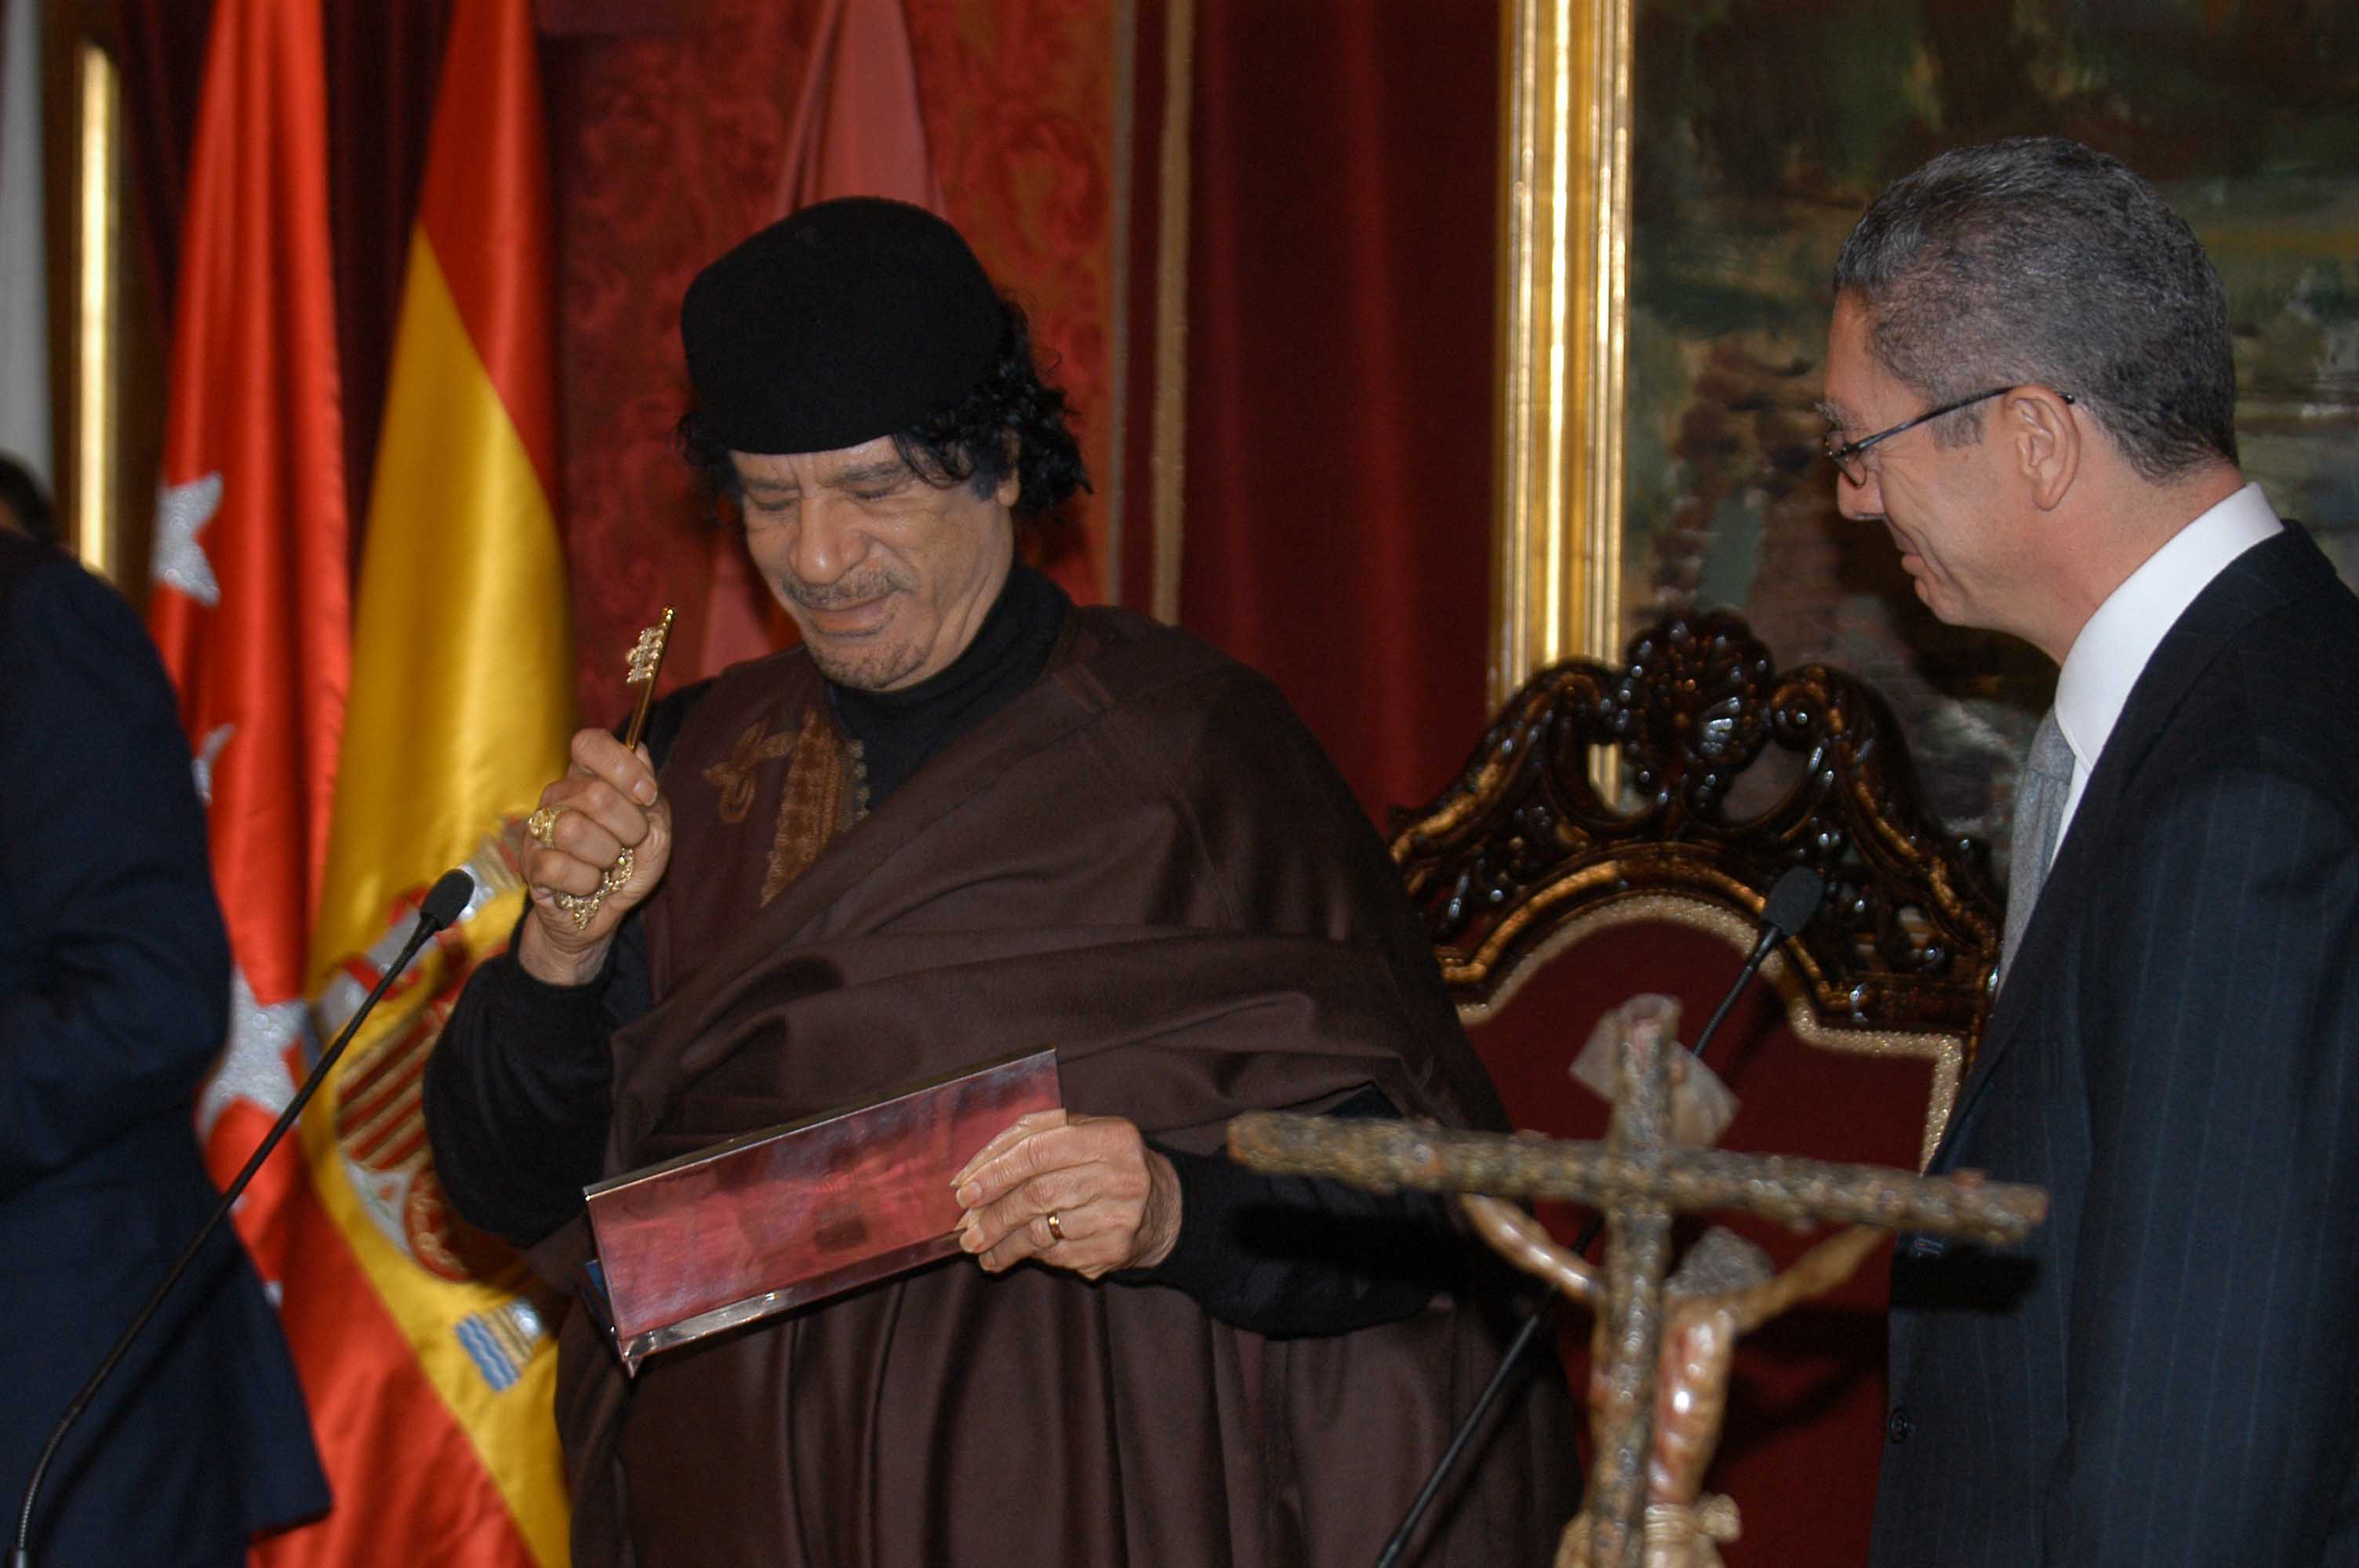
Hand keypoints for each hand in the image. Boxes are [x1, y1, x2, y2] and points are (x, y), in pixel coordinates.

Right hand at [518, 728, 671, 985]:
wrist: (600, 914)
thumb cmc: (627, 867)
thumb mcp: (655, 831)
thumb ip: (652, 795)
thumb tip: (641, 752)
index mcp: (587, 778)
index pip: (589, 743)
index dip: (622, 766)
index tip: (647, 796)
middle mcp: (558, 796)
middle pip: (596, 794)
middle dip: (629, 827)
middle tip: (630, 844)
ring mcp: (539, 829)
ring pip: (574, 829)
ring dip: (607, 856)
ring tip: (607, 865)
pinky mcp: (530, 864)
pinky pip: (560, 867)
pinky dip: (587, 882)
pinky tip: (588, 884)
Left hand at [951, 1109, 1181, 1279]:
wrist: (1163, 1208)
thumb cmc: (1105, 1164)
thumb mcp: (1081, 1134)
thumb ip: (1029, 1138)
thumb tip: (970, 1175)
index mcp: (1110, 1135)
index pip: (1037, 1149)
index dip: (994, 1170)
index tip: (964, 1190)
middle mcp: (1121, 1174)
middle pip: (1037, 1193)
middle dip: (992, 1214)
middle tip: (965, 1229)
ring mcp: (1121, 1215)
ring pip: (1042, 1230)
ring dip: (1002, 1242)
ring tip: (978, 1247)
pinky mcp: (1116, 1249)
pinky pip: (1057, 1255)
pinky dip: (1028, 1256)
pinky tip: (1012, 1256)